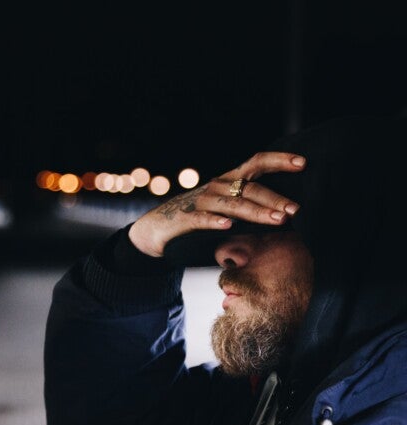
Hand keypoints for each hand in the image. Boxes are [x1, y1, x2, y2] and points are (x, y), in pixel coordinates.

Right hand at [128, 152, 305, 256]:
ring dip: (256, 212)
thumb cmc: (196, 218)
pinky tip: (229, 227)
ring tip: (278, 220)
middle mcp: (216, 187)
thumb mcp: (224, 209)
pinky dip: (215, 222)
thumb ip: (248, 208)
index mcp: (227, 182)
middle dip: (275, 199)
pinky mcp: (185, 219)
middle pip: (250, 188)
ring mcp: (200, 202)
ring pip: (232, 205)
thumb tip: (283, 214)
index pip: (256, 164)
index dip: (279, 160)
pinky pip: (202, 219)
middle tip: (295, 210)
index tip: (303, 162)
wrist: (157, 229)